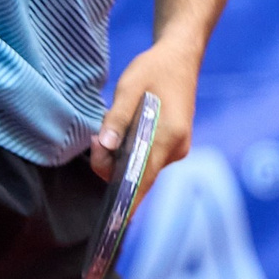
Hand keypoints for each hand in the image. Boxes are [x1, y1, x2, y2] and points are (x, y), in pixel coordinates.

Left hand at [96, 37, 201, 188]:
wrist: (180, 56)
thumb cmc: (154, 69)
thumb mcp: (129, 87)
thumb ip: (116, 118)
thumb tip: (104, 146)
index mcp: (169, 136)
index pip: (144, 179)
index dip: (127, 202)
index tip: (112, 221)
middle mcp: (176, 148)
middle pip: (138, 174)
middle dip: (112, 165)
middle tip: (97, 138)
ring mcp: (177, 148)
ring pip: (140, 167)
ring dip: (120, 156)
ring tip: (114, 126)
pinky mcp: (173, 145)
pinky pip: (146, 158)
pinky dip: (130, 151)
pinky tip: (126, 129)